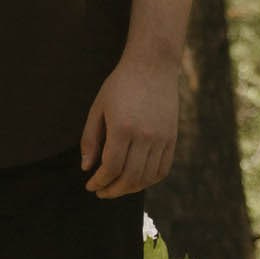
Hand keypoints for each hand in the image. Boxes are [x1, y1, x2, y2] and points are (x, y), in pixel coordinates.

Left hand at [80, 54, 179, 198]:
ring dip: (130, 188)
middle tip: (101, 192)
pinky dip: (149, 180)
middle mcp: (145, 136)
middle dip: (113, 190)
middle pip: (130, 177)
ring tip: (117, 188)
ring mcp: (162, 138)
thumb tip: (86, 168)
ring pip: (147, 177)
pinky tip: (137, 181)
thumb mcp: (98, 108)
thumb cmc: (120, 85)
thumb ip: (90, 140)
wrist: (152, 66)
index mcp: (122, 128)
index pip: (110, 167)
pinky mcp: (172, 138)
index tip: (90, 185)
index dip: (99, 181)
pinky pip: (163, 169)